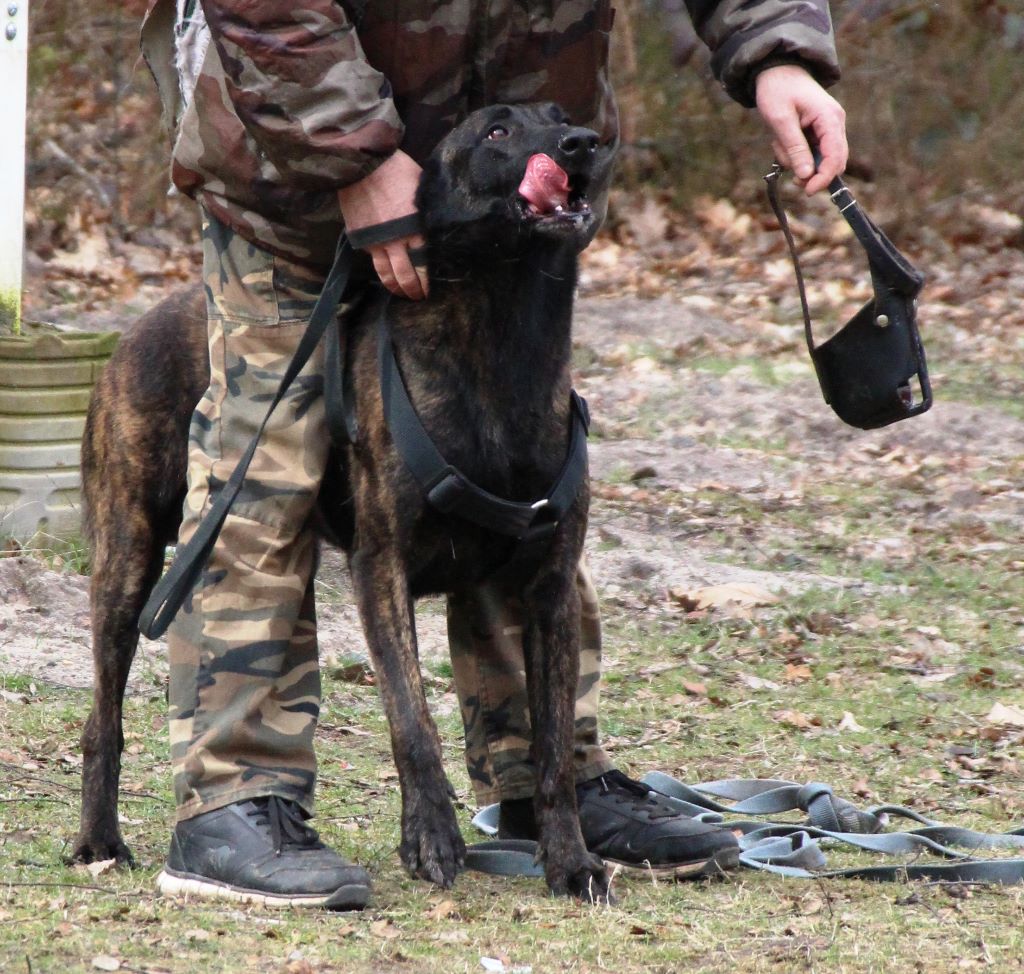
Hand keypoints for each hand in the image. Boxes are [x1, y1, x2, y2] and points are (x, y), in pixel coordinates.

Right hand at [338, 150, 428, 299]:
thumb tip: (436, 225)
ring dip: (396, 288)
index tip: (430, 289)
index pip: (423, 264)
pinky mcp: (361, 239)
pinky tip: (387, 276)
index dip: (426, 281)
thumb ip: (427, 213)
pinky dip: (381, 273)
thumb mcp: (421, 190)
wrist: (361, 163)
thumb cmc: (396, 170)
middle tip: (418, 298)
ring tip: (402, 294)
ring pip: (386, 275)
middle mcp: (395, 240)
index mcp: (415, 228)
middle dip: (413, 290)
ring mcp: (376, 242)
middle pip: (406, 276)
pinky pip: (373, 261)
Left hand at [755, 64, 847, 195]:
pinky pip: (810, 153)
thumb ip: (795, 148)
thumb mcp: (781, 120)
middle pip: (832, 162)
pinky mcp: (819, 132)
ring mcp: (828, 128)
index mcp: (829, 118)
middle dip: (810, 173)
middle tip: (790, 176)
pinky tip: (782, 140)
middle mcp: (835, 123)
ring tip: (778, 142)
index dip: (824, 178)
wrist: (777, 71)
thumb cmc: (777, 90)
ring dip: (796, 160)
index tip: (807, 190)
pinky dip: (794, 154)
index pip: (835, 156)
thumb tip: (806, 175)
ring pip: (818, 160)